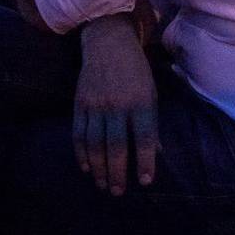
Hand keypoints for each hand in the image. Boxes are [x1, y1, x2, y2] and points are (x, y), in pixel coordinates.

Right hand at [73, 15, 158, 194]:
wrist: (108, 42)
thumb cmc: (136, 71)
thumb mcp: (151, 92)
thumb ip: (151, 122)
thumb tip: (156, 153)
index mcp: (141, 102)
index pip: (145, 137)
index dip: (145, 161)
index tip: (145, 182)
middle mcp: (118, 105)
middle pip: (116, 146)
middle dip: (117, 172)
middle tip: (118, 192)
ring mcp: (96, 104)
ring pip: (95, 143)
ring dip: (98, 168)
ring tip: (102, 184)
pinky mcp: (80, 103)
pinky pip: (79, 133)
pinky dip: (81, 153)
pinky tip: (86, 167)